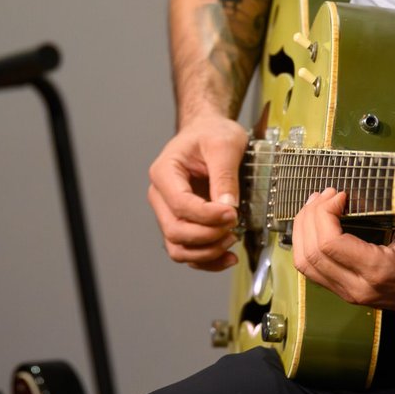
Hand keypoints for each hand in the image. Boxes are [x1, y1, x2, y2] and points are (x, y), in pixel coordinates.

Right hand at [147, 114, 247, 270]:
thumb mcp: (224, 145)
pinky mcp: (182, 224)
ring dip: (206, 252)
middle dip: (208, 236)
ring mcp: (168, 212)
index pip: (180, 204)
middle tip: (234, 226)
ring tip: (231, 240)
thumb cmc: (211, 134)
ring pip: (177, 248)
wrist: (208, 133)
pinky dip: (207, 260)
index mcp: (164, 172)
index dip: (207, 216)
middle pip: (175, 231)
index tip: (233, 214)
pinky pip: (188, 252)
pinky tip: (227, 257)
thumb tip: (227, 208)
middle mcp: (160, 196)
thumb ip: (225, 175)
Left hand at [291, 189, 394, 320]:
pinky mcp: (343, 293)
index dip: (324, 212)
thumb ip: (388, 210)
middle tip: (325, 194)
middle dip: (310, 216)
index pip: (329, 243)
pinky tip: (314, 224)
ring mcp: (347, 294)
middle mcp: (356, 287)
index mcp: (376, 271)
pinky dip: (306, 244)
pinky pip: (311, 269)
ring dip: (302, 230)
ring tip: (315, 205)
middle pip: (310, 252)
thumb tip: (364, 187)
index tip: (339, 194)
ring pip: (305, 263)